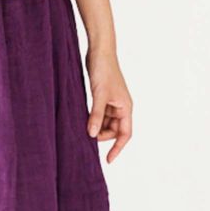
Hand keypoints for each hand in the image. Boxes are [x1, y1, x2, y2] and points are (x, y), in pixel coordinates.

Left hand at [84, 47, 132, 163]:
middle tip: (87, 138)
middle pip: (115, 129)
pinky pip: (100, 112)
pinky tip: (84, 119)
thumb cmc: (104, 70)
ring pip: (107, 121)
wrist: (99, 50)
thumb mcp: (99, 95)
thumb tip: (92, 135)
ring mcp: (112, 100)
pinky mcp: (103, 95)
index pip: (125, 134)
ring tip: (84, 128)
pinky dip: (94, 117)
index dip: (118, 148)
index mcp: (126, 107)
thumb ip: (96, 115)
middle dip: (103, 135)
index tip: (108, 160)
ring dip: (97, 126)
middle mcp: (121, 105)